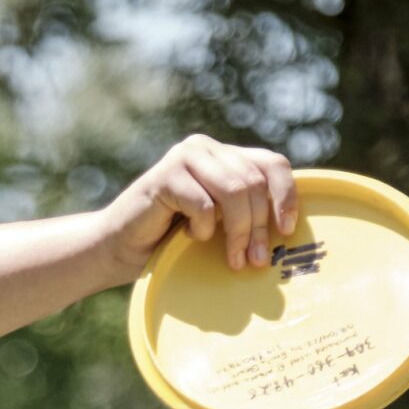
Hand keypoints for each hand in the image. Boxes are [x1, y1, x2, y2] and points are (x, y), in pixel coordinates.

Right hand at [98, 134, 299, 276]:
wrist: (118, 248)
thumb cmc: (170, 241)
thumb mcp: (218, 222)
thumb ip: (244, 210)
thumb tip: (290, 228)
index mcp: (224, 154)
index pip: (272, 164)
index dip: (286, 196)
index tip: (286, 231)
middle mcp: (206, 147)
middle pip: (254, 182)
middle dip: (260, 226)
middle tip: (256, 260)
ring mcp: (185, 157)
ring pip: (235, 191)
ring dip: (239, 232)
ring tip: (235, 260)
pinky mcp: (165, 175)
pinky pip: (204, 205)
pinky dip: (202, 229)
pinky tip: (188, 237)